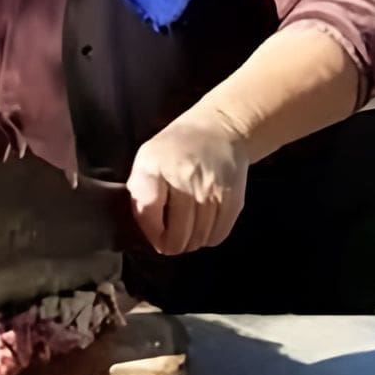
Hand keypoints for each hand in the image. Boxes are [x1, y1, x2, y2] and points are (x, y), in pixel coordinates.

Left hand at [126, 117, 249, 256]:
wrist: (221, 130)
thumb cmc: (178, 148)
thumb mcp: (147, 159)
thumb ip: (140, 192)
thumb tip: (147, 229)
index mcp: (158, 167)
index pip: (149, 212)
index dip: (150, 230)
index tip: (154, 232)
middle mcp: (187, 180)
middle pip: (178, 235)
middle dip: (170, 245)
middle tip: (169, 242)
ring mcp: (214, 192)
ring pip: (199, 239)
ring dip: (190, 243)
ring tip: (186, 233)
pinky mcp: (234, 200)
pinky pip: (219, 235)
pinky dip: (209, 237)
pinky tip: (203, 227)